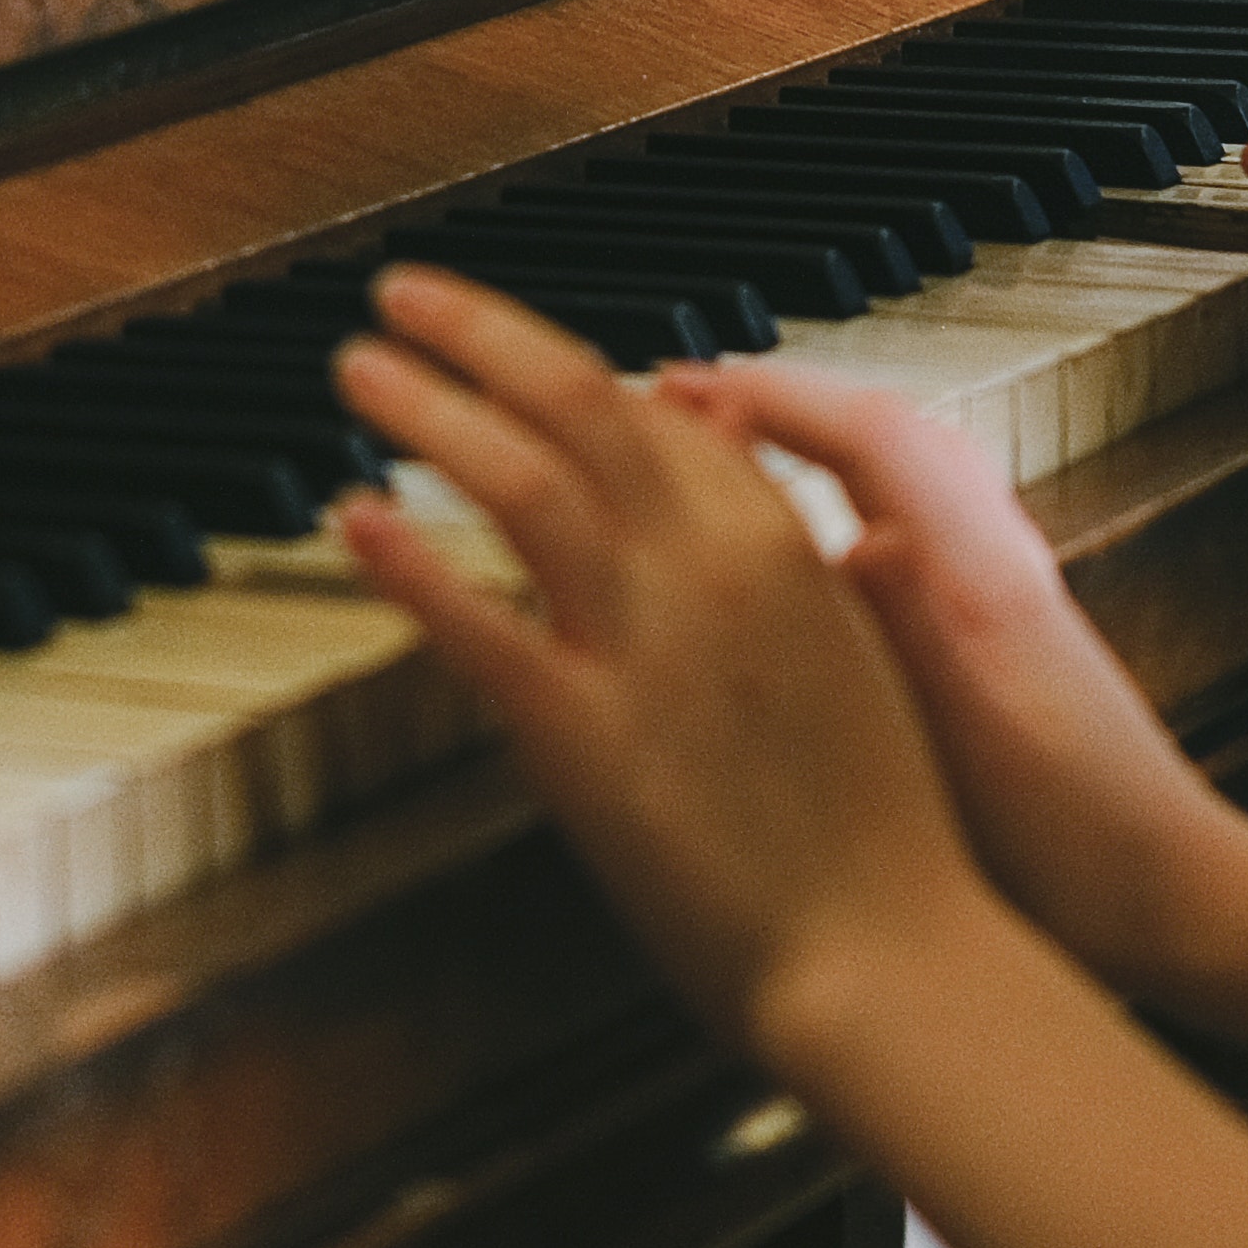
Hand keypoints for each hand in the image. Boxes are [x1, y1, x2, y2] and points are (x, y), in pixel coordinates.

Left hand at [329, 269, 1001, 1062]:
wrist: (894, 955)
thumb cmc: (886, 836)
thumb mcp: (858, 657)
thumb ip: (789, 566)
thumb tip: (743, 495)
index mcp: (782, 543)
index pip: (655, 414)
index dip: (568, 370)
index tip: (511, 352)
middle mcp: (709, 569)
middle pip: (577, 402)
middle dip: (480, 332)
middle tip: (405, 292)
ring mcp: (643, 646)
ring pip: (518, 478)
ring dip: (428, 404)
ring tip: (363, 367)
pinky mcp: (583, 737)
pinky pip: (474, 623)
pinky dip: (405, 559)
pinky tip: (354, 515)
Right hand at [652, 357, 1247, 1000]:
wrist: (1172, 900)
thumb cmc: (1076, 839)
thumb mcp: (963, 734)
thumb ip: (899, 631)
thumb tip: (830, 540)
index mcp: (982, 573)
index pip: (870, 434)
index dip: (769, 399)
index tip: (681, 390)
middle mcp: (1000, 561)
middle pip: (889, 433)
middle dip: (787, 407)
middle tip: (691, 405)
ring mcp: (1008, 593)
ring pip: (907, 477)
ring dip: (822, 446)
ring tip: (737, 453)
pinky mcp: (1009, 637)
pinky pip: (917, 527)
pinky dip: (852, 506)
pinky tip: (812, 552)